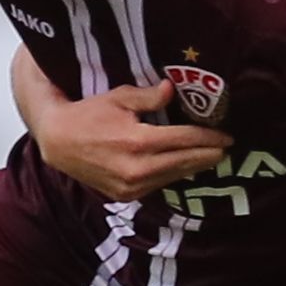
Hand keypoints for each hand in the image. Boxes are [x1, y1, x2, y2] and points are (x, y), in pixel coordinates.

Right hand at [24, 76, 230, 201]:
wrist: (58, 143)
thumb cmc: (88, 114)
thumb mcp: (119, 98)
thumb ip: (149, 97)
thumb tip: (173, 90)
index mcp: (138, 141)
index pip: (184, 140)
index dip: (209, 138)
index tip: (227, 136)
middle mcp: (136, 168)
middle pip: (184, 161)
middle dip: (208, 155)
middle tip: (227, 148)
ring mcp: (130, 186)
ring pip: (173, 176)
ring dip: (194, 167)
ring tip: (211, 157)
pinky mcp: (125, 195)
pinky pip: (158, 184)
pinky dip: (173, 175)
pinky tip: (185, 167)